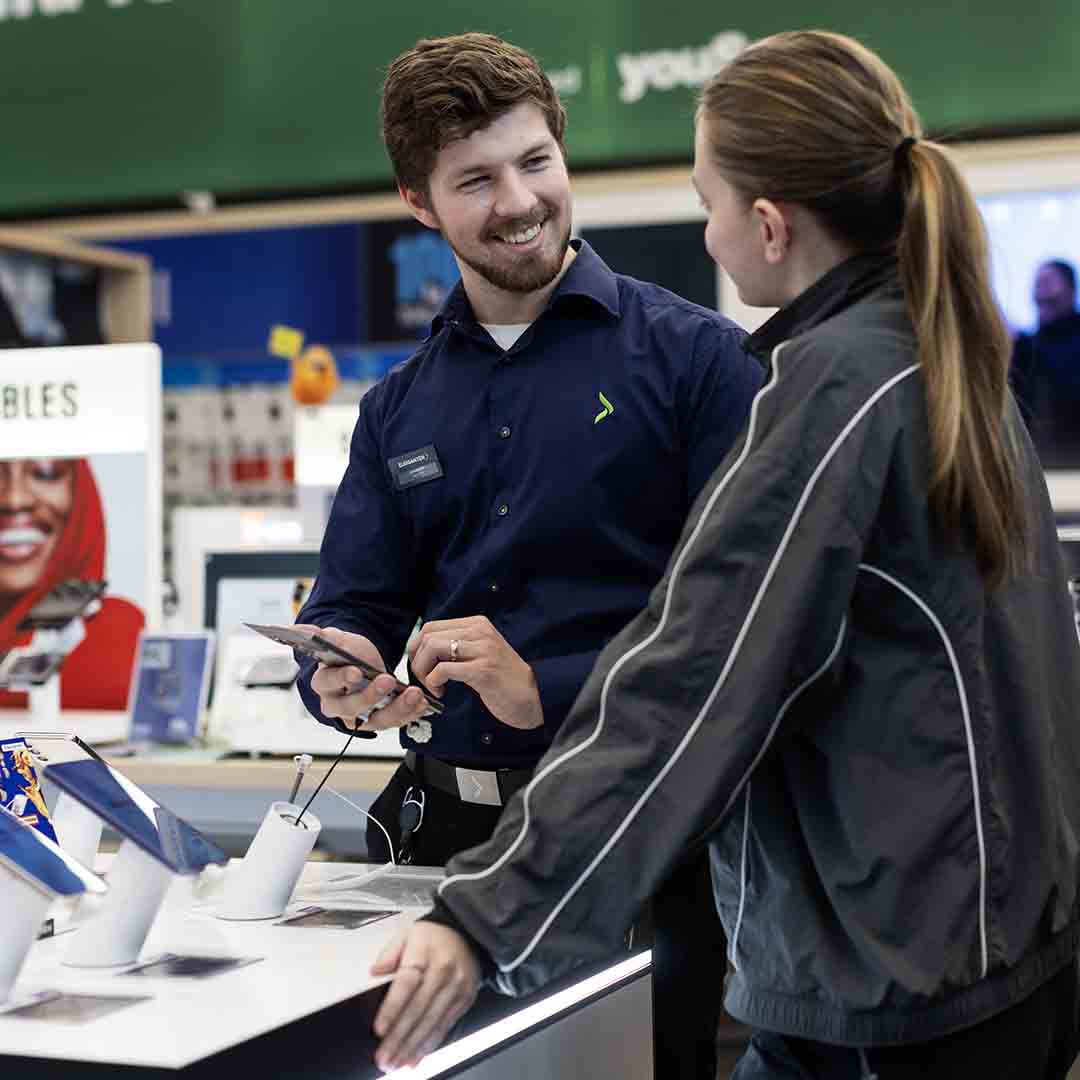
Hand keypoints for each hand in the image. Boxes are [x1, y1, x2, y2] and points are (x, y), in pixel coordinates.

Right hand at [300, 625, 429, 732]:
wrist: (363, 664)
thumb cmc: (347, 654)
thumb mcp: (337, 640)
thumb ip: (322, 636)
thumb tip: (300, 629)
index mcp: (324, 683)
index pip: (329, 683)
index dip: (342, 679)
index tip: (356, 672)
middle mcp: (338, 705)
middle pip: (352, 707)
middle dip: (372, 696)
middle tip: (388, 681)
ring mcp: (359, 716)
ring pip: (376, 719)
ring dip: (398, 709)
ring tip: (415, 695)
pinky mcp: (378, 720)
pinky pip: (394, 722)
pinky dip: (410, 713)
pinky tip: (423, 703)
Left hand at [371, 922, 481, 1071]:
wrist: (468, 936)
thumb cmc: (433, 938)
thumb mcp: (408, 934)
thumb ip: (389, 952)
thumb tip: (375, 971)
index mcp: (425, 951)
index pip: (407, 982)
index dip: (393, 1008)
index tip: (379, 1029)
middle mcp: (443, 970)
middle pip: (418, 1008)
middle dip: (399, 1037)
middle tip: (383, 1057)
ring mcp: (455, 987)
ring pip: (431, 1022)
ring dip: (412, 1047)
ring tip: (395, 1062)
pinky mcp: (464, 1000)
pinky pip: (445, 1026)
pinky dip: (429, 1045)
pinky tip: (415, 1057)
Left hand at [408, 616, 542, 729]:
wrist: (530, 696)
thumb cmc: (502, 678)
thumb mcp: (480, 651)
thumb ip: (458, 644)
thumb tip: (424, 648)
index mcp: (477, 624)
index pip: (432, 626)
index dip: (416, 647)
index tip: (418, 664)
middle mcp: (479, 632)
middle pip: (428, 636)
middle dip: (417, 660)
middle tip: (423, 678)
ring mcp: (482, 650)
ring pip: (433, 649)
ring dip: (424, 671)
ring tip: (433, 686)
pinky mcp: (483, 670)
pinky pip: (444, 669)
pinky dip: (434, 682)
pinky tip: (441, 691)